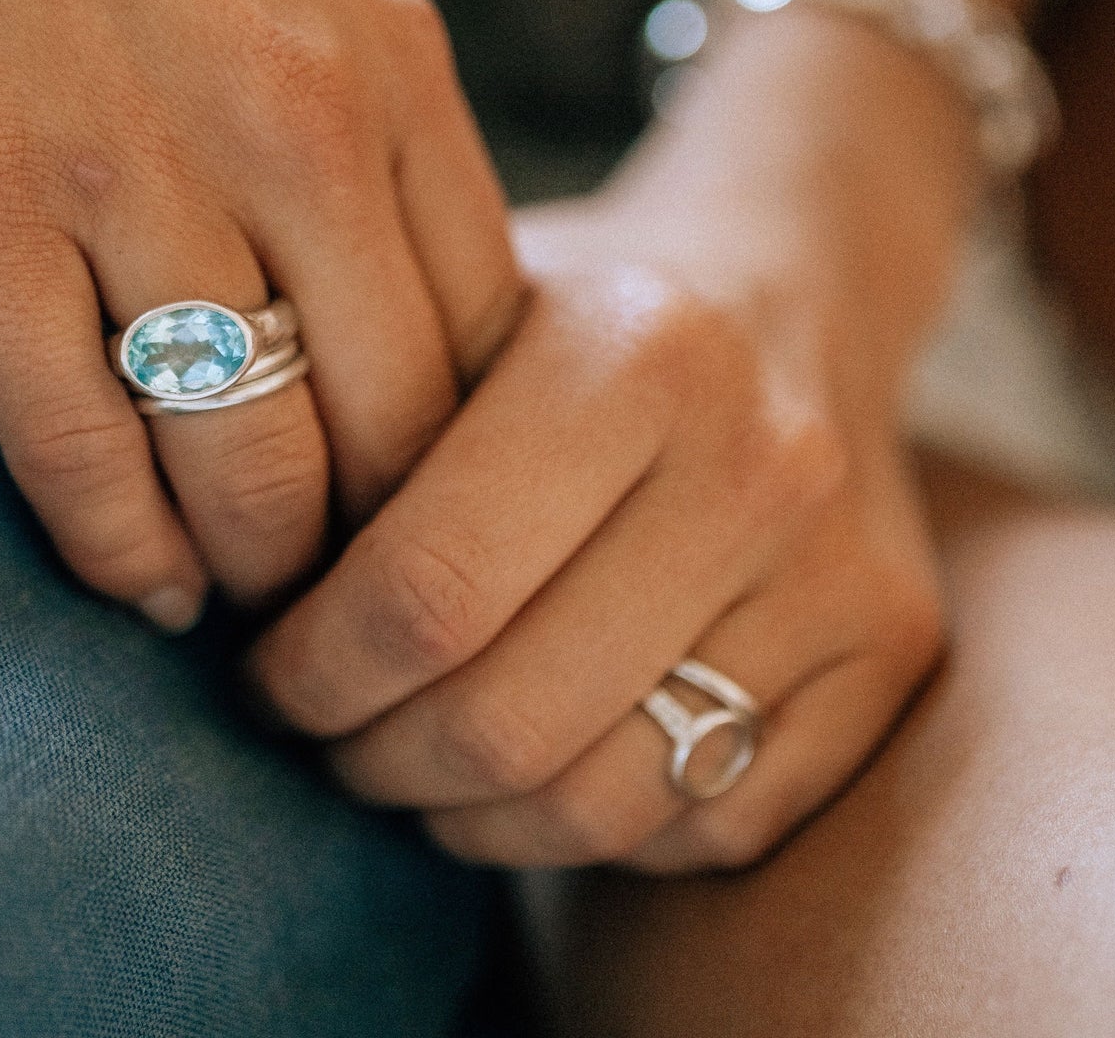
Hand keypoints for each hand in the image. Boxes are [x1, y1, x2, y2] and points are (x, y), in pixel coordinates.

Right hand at [0, 0, 519, 624]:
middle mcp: (290, 128)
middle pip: (388, 433)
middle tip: (347, 604)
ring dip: (251, 570)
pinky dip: (114, 548)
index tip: (430, 523)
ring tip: (238, 600)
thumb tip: (421, 347)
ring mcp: (129, 170)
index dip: (472, 475)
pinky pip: (74, 446)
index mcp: (397, 72)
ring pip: (242, 466)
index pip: (488, 349)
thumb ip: (391, 150)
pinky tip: (131, 580)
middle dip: (375, 553)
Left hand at [249, 1, 962, 871]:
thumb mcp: (468, 305)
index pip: (423, 589)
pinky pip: (699, 824)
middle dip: (367, 755)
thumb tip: (222, 579)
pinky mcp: (892, 653)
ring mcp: (842, 569)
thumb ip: (362, 421)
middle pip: (503, 719)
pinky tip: (527, 764)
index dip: (309, 668)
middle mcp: (760, 463)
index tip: (261, 669)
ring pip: (600, 801)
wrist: (791, 288)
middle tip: (317, 730)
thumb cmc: (585, 308)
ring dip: (463, 813)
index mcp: (633, 353)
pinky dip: (582, 826)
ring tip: (402, 759)